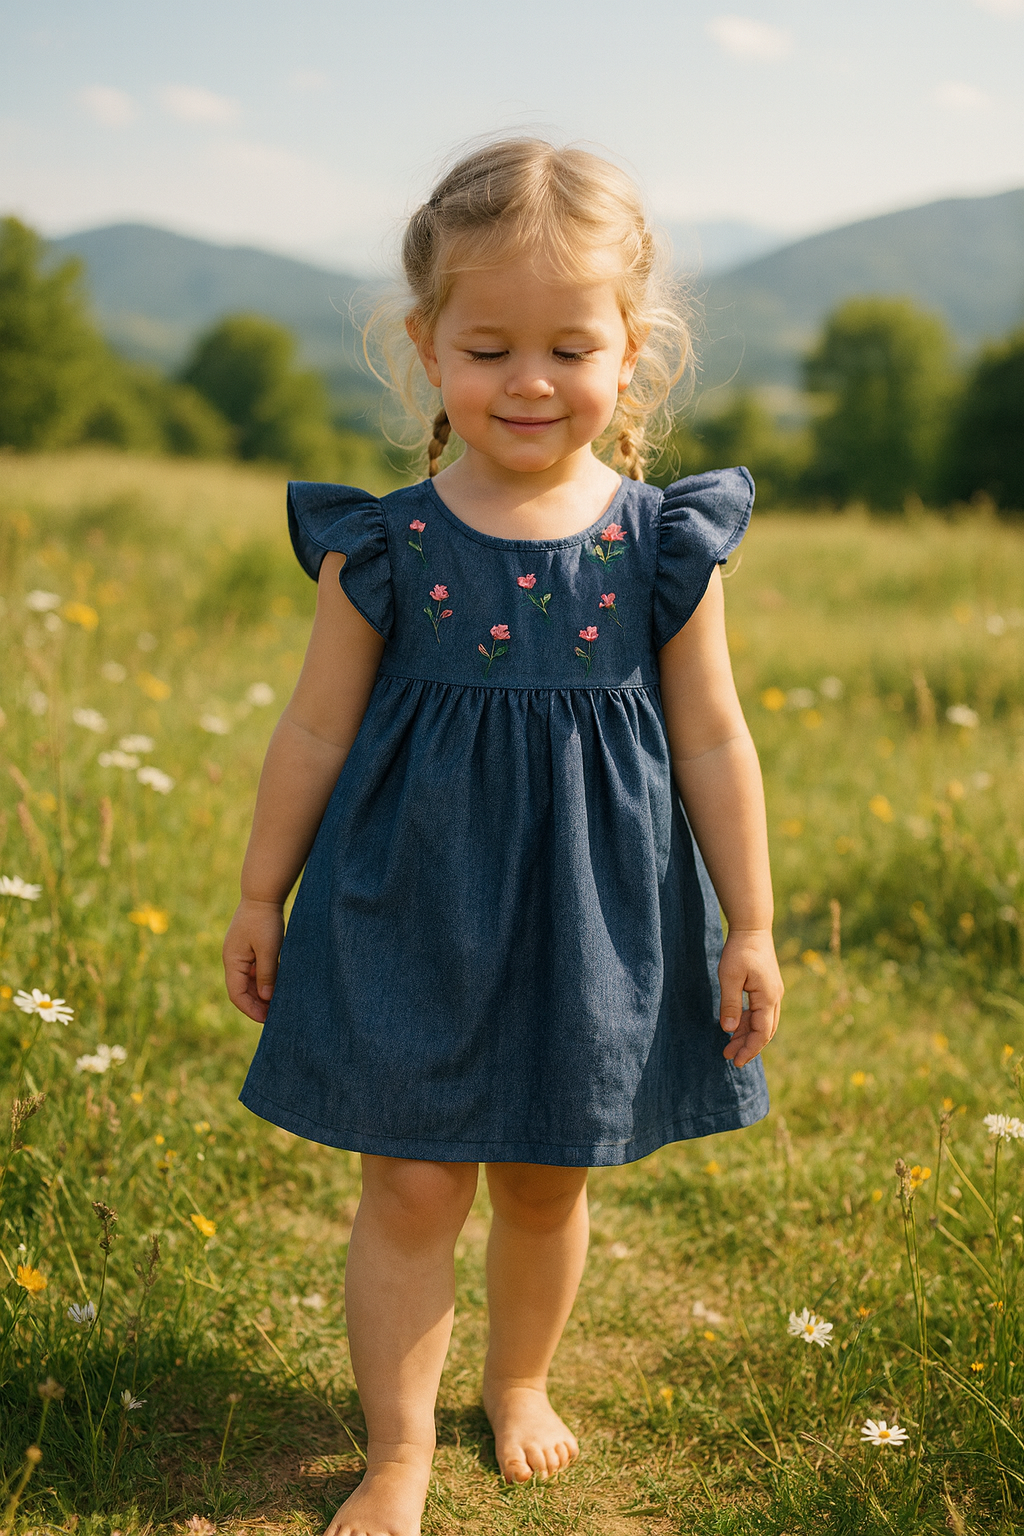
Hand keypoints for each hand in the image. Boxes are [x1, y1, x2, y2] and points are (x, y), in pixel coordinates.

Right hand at [223, 897, 284, 1022]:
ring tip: (277, 1005)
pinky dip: (264, 981)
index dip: (251, 1009)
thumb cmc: (265, 920)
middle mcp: (233, 960)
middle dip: (256, 1004)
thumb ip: (267, 973)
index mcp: (232, 961)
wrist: (263, 894)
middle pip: (242, 990)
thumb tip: (265, 998)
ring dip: (261, 994)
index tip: (266, 1019)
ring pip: (248, 982)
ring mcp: (240, 955)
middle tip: (275, 1016)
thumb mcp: (269, 948)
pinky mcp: (248, 950)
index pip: (237, 994)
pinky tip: (277, 987)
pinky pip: (254, 971)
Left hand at [718, 927, 782, 1067]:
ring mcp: (773, 993)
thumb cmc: (739, 950)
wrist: (752, 928)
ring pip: (763, 1023)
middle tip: (729, 1056)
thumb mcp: (729, 977)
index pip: (762, 1033)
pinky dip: (749, 1023)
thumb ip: (730, 1004)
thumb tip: (729, 1030)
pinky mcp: (768, 988)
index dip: (749, 1049)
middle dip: (748, 1046)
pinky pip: (761, 1012)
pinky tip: (736, 1027)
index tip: (735, 1061)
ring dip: (747, 1035)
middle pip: (765, 1032)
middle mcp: (775, 998)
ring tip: (728, 1045)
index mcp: (768, 997)